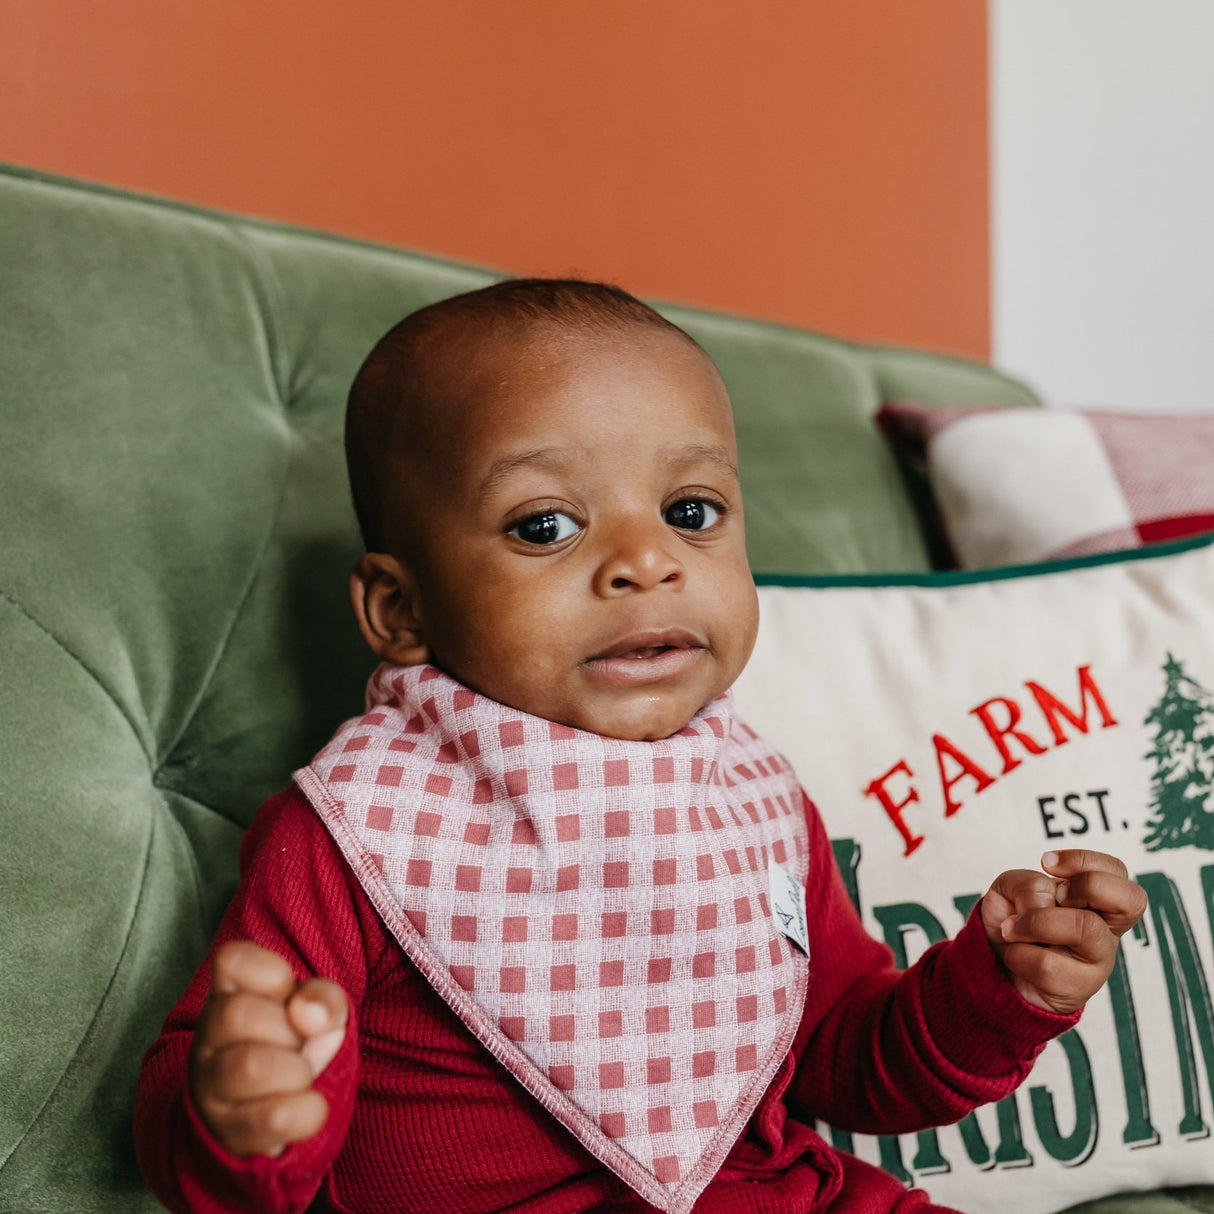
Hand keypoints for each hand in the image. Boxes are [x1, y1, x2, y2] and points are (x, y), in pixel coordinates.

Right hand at [189, 940, 348, 1157]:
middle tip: (297, 1043)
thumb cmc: (292, 1047)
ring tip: (300, 1076)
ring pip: (251, 1066)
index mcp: (226, 995)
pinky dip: (308, 1110)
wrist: (266, 1118)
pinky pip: (274, 1117)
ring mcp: (210, 1090)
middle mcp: (207, 1040)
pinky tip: (308, 1107)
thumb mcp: (316, 1011)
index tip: (286, 995)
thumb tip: (310, 1016)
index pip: (231, 960)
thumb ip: (322, 998)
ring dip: (297, 1070)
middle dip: (288, 1028)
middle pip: (237, 1014)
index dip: (272, 974)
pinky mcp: (227, 1135)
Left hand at [980, 849, 1146, 1014]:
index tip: (1046, 863)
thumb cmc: (1013, 923)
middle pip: (1131, 900)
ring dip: (1036, 922)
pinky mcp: (1078, 989)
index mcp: (1095, 901)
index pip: (1117, 871)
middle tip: (1054, 895)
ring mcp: (1097, 961)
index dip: (1085, 860)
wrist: (995, 968)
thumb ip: (1026, 883)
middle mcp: (1106, 930)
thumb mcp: (1010, 890)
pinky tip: (1014, 955)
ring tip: (1012, 928)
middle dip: (1086, 886)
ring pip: (1085, 928)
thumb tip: (1047, 901)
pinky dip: (1018, 954)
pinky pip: (1049, 964)